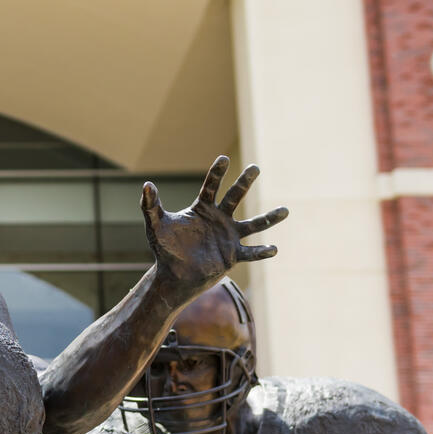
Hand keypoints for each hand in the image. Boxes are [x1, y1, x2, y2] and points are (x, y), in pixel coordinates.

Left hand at [143, 155, 286, 294]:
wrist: (174, 274)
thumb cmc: (166, 248)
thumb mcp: (156, 225)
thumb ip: (151, 206)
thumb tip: (147, 184)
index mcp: (203, 208)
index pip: (212, 186)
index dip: (217, 173)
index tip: (224, 159)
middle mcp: (220, 218)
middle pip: (236, 196)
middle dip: (244, 182)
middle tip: (255, 168)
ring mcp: (229, 236)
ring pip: (254, 224)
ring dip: (269, 218)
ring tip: (285, 210)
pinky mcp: (233, 255)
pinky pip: (251, 252)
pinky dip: (262, 251)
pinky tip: (273, 249)